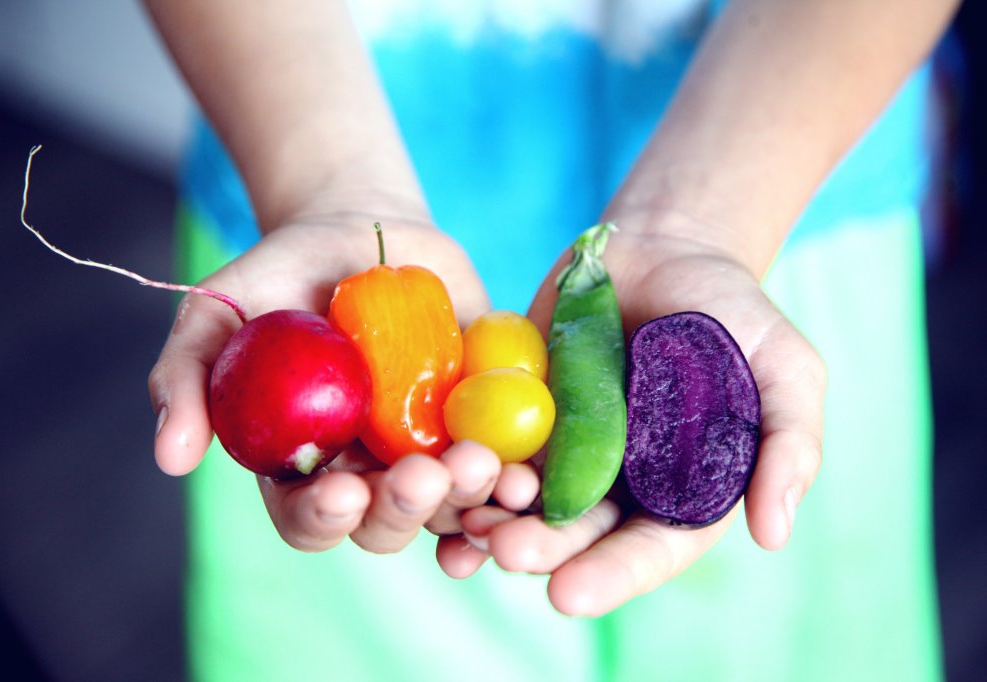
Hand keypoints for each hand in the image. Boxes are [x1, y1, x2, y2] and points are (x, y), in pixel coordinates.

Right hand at [148, 213, 497, 552]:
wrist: (364, 230)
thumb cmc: (282, 272)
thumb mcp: (220, 310)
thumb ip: (188, 376)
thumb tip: (171, 458)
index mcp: (303, 464)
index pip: (309, 518)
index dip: (324, 519)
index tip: (343, 490)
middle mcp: (368, 471)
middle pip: (387, 523)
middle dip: (406, 509)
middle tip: (424, 475)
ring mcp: (429, 449)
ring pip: (451, 505)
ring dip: (468, 499)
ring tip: (482, 466)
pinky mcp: (481, 421)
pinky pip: (503, 465)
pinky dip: (514, 480)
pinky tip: (524, 478)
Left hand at [437, 219, 825, 614]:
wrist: (664, 248)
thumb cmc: (733, 312)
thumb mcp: (784, 367)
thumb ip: (788, 443)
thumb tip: (773, 534)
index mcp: (678, 490)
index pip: (647, 549)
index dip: (610, 576)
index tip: (568, 595)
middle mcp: (616, 481)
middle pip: (575, 532)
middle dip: (539, 549)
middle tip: (504, 551)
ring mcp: (562, 445)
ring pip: (522, 499)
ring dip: (490, 517)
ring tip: (463, 525)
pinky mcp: (518, 407)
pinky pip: (486, 444)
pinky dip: (462, 466)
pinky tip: (434, 478)